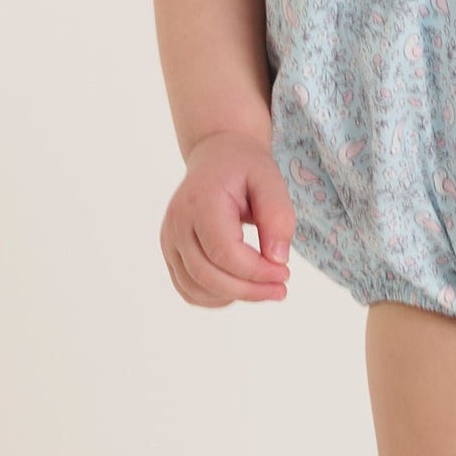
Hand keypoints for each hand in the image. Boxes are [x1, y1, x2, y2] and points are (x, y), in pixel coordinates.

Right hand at [160, 131, 294, 308]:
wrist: (217, 157)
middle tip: (281, 289)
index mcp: (200, 201)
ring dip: (234, 297)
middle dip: (249, 290)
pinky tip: (241, 288)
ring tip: (265, 288)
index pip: (224, 252)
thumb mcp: (270, 179)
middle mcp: (177, 223)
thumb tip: (277, 260)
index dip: (256, 271)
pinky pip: (188, 289)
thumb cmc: (245, 168)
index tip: (285, 273)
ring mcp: (169, 240)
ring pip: (196, 288)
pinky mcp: (171, 253)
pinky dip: (215, 297)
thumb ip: (278, 216)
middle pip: (208, 275)